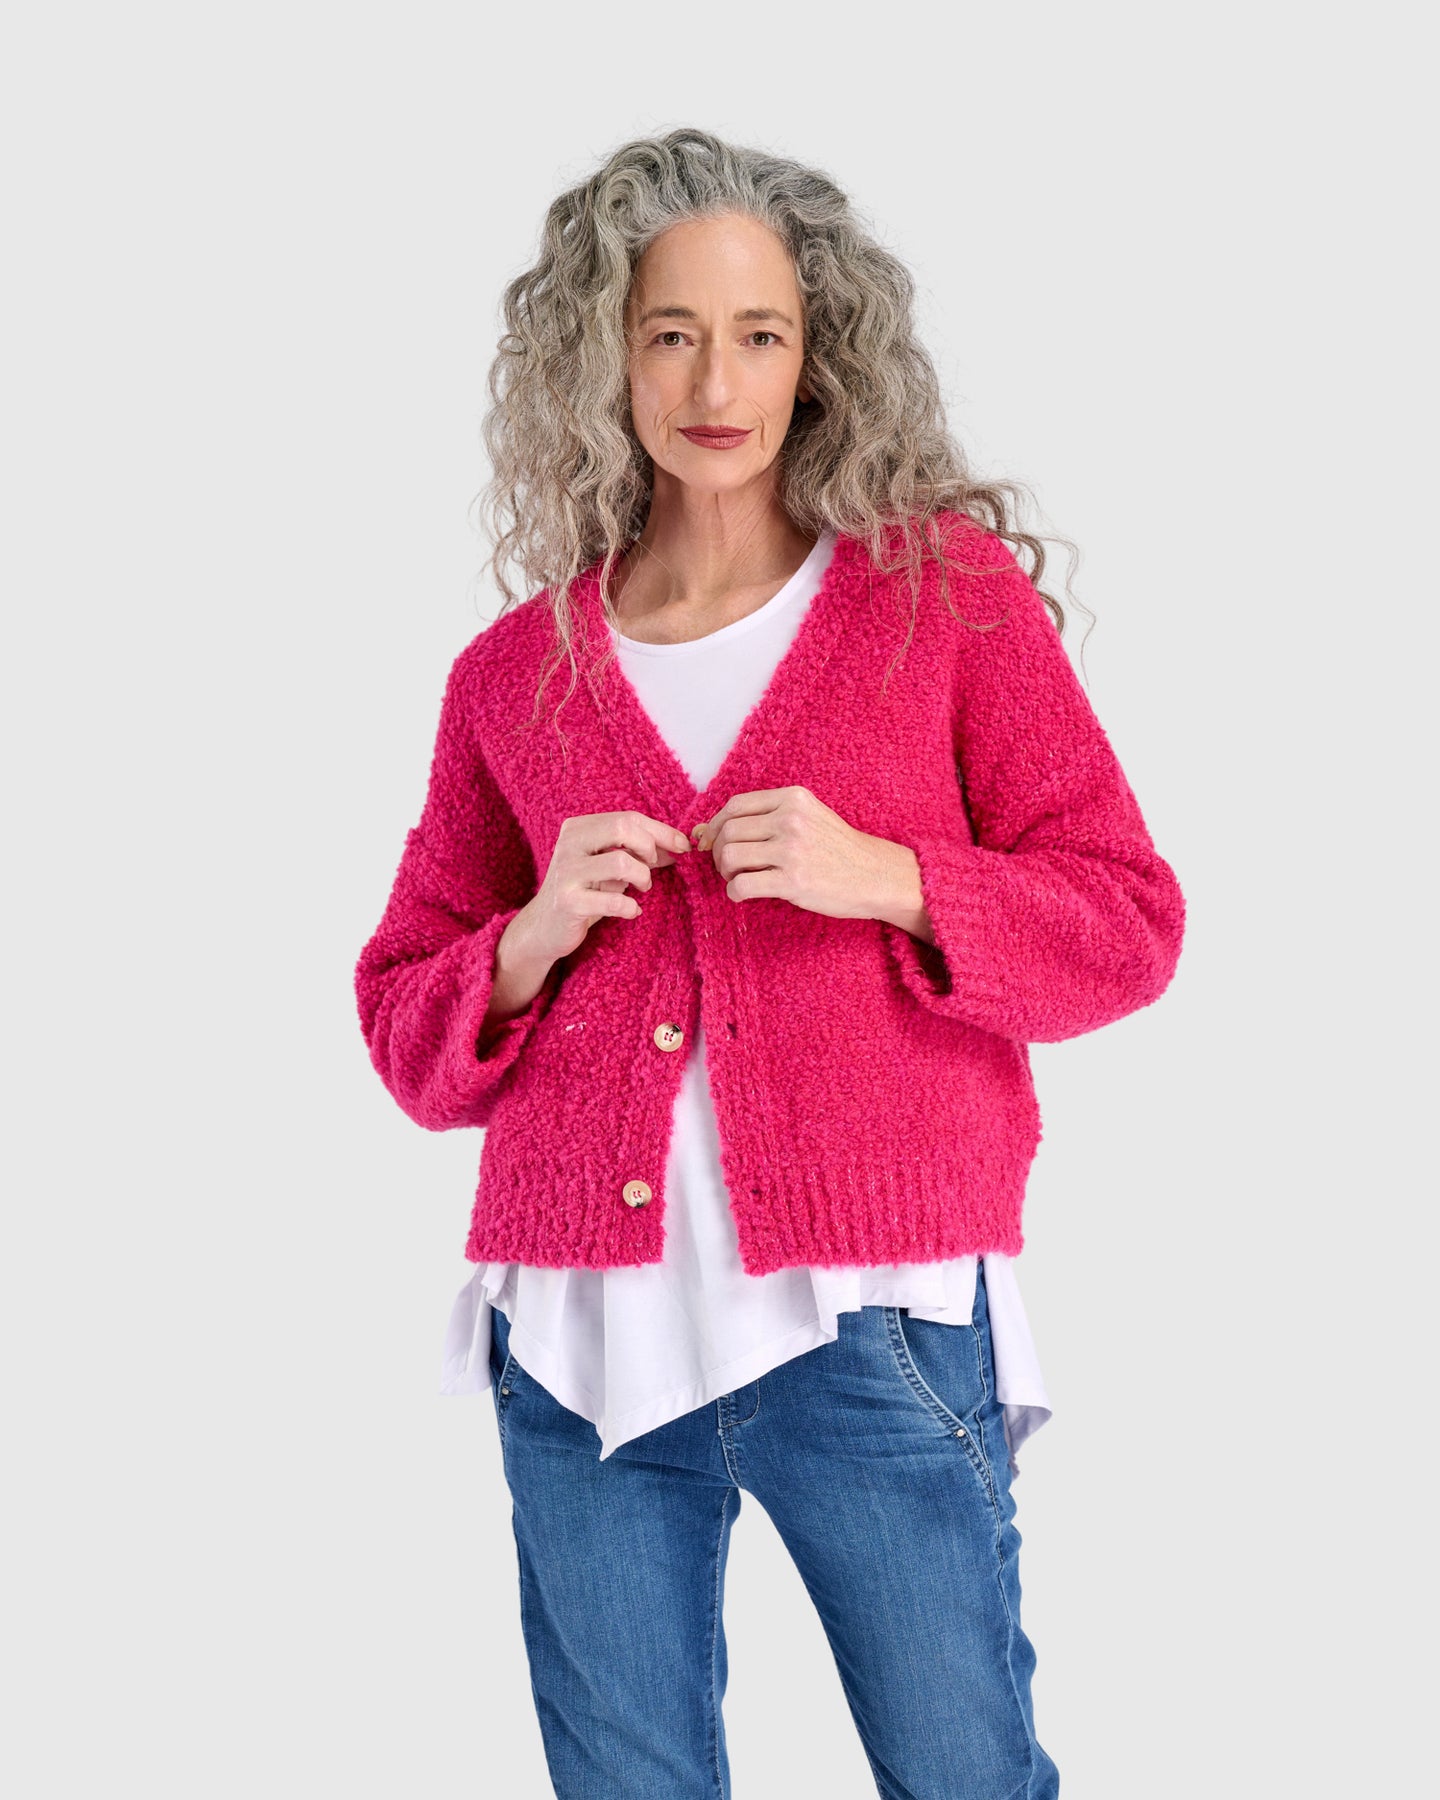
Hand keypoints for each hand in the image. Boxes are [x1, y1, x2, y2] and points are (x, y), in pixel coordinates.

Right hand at [508, 809, 692, 970]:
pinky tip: (632, 911)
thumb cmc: (584, 891)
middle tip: (653, 866)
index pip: (628, 818)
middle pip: (622, 828)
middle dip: (649, 847)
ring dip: (642, 876)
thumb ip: (638, 852)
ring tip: (643, 888)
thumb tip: (678, 845)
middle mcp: (569, 844)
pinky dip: (631, 907)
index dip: (661, 831)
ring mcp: (567, 873)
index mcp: (577, 828)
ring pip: (620, 862)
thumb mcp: (608, 866)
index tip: (682, 846)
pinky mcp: (568, 902)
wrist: (545, 926)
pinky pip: (613, 901)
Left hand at [691, 786, 933, 939]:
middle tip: (727, 867)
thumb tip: (704, 829)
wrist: (877, 875)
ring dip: (725, 872)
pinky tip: (744, 895)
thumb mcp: (809, 817)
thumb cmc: (839, 849)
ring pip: (730, 857)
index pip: (736, 806)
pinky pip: (742, 886)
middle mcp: (790, 820)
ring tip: (737, 879)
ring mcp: (792, 850)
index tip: (711, 841)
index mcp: (793, 799)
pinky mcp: (793, 881)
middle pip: (729, 831)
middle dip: (718, 851)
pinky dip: (734, 893)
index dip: (716, 825)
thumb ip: (767, 818)